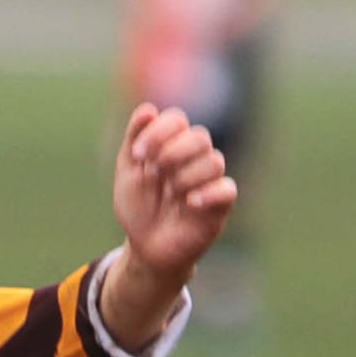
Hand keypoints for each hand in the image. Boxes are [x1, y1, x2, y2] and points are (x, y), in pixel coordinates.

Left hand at [111, 102, 237, 282]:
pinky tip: (189, 202)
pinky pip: (227, 188)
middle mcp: (195, 159)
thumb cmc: (139, 207)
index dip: (159, 131)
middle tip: (153, 172)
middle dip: (172, 152)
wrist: (146, 247)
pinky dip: (208, 192)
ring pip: (214, 161)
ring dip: (186, 176)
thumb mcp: (128, 172)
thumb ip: (134, 139)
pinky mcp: (219, 205)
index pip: (177, 120)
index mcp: (174, 145)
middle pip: (200, 137)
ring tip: (171, 193)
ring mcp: (209, 181)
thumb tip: (148, 109)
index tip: (138, 154)